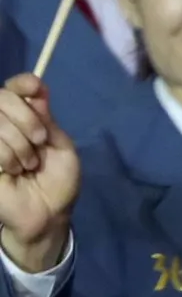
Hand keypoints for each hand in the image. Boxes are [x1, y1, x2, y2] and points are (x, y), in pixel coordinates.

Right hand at [0, 76, 78, 277]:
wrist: (47, 213)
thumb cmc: (57, 181)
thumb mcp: (60, 145)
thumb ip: (45, 119)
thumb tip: (37, 91)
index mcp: (23, 120)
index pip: (13, 88)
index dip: (22, 83)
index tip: (35, 87)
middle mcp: (2, 127)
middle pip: (2, 98)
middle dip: (26, 118)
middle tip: (40, 142)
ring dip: (20, 145)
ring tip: (29, 165)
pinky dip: (7, 157)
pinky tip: (14, 171)